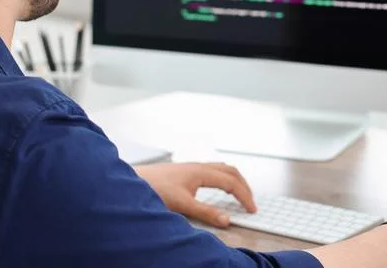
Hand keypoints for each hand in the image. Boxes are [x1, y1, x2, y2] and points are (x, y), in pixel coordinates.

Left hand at [135, 163, 256, 227]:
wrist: (135, 179)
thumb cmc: (155, 188)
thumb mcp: (182, 204)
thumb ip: (205, 212)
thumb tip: (226, 220)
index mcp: (202, 172)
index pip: (232, 182)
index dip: (244, 196)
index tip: (251, 209)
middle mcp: (200, 166)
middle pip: (231, 171)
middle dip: (244, 186)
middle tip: (251, 202)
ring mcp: (193, 167)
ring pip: (222, 168)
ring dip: (235, 180)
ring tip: (240, 194)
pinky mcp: (186, 171)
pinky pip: (213, 170)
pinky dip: (224, 178)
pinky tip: (218, 188)